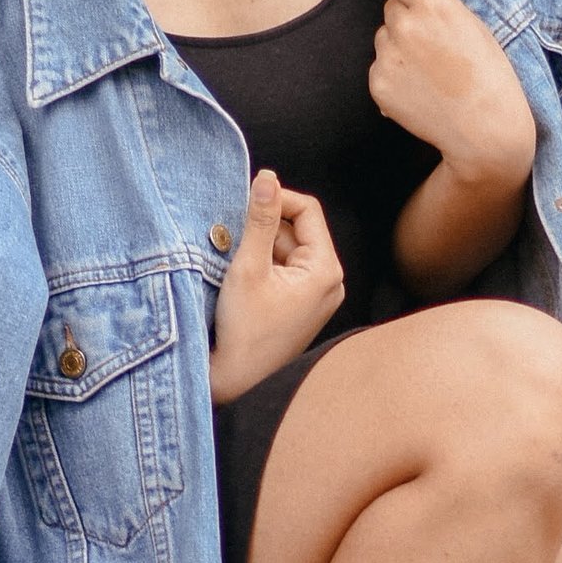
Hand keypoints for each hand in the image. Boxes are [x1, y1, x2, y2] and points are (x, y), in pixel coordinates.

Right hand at [208, 168, 344, 401]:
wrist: (238, 383)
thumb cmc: (245, 332)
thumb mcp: (249, 266)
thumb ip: (259, 219)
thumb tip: (267, 178)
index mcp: (326, 269)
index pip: (308, 210)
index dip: (277, 198)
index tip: (244, 201)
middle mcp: (329, 282)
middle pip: (296, 230)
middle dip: (263, 228)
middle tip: (232, 239)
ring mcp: (316, 296)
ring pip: (286, 250)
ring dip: (258, 248)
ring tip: (235, 266)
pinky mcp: (300, 306)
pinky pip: (282, 271)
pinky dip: (260, 266)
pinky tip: (240, 280)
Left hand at [369, 0, 537, 195]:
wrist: (484, 131)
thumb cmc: (489, 75)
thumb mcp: (474, 25)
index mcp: (432, 7)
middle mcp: (405, 27)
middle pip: (391, 6)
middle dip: (407, 18)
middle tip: (434, 45)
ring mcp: (388, 57)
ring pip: (384, 38)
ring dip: (399, 47)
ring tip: (430, 72)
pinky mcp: (378, 84)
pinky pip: (379, 67)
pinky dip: (394, 75)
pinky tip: (420, 90)